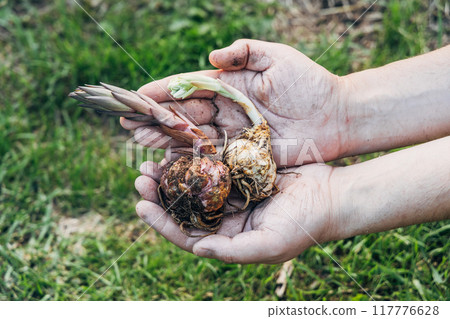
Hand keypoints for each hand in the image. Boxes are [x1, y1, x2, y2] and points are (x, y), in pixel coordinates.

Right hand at [121, 39, 346, 165]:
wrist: (336, 116)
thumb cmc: (310, 83)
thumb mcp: (278, 57)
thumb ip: (245, 51)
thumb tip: (211, 58)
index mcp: (232, 86)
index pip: (190, 87)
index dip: (164, 92)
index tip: (138, 96)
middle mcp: (227, 110)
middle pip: (185, 114)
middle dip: (156, 118)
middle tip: (127, 124)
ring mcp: (234, 134)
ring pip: (193, 137)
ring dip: (165, 139)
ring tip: (139, 142)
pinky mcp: (244, 155)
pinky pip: (212, 158)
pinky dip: (190, 160)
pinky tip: (169, 161)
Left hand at [135, 161, 336, 263]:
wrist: (332, 195)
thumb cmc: (305, 224)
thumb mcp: (271, 243)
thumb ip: (233, 251)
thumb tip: (198, 249)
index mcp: (228, 237)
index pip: (187, 234)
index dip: (162, 222)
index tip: (141, 206)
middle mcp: (225, 216)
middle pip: (184, 207)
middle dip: (160, 193)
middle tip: (141, 175)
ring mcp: (232, 192)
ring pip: (194, 184)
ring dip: (173, 172)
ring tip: (153, 159)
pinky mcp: (240, 171)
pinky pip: (212, 164)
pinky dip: (196, 157)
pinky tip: (182, 145)